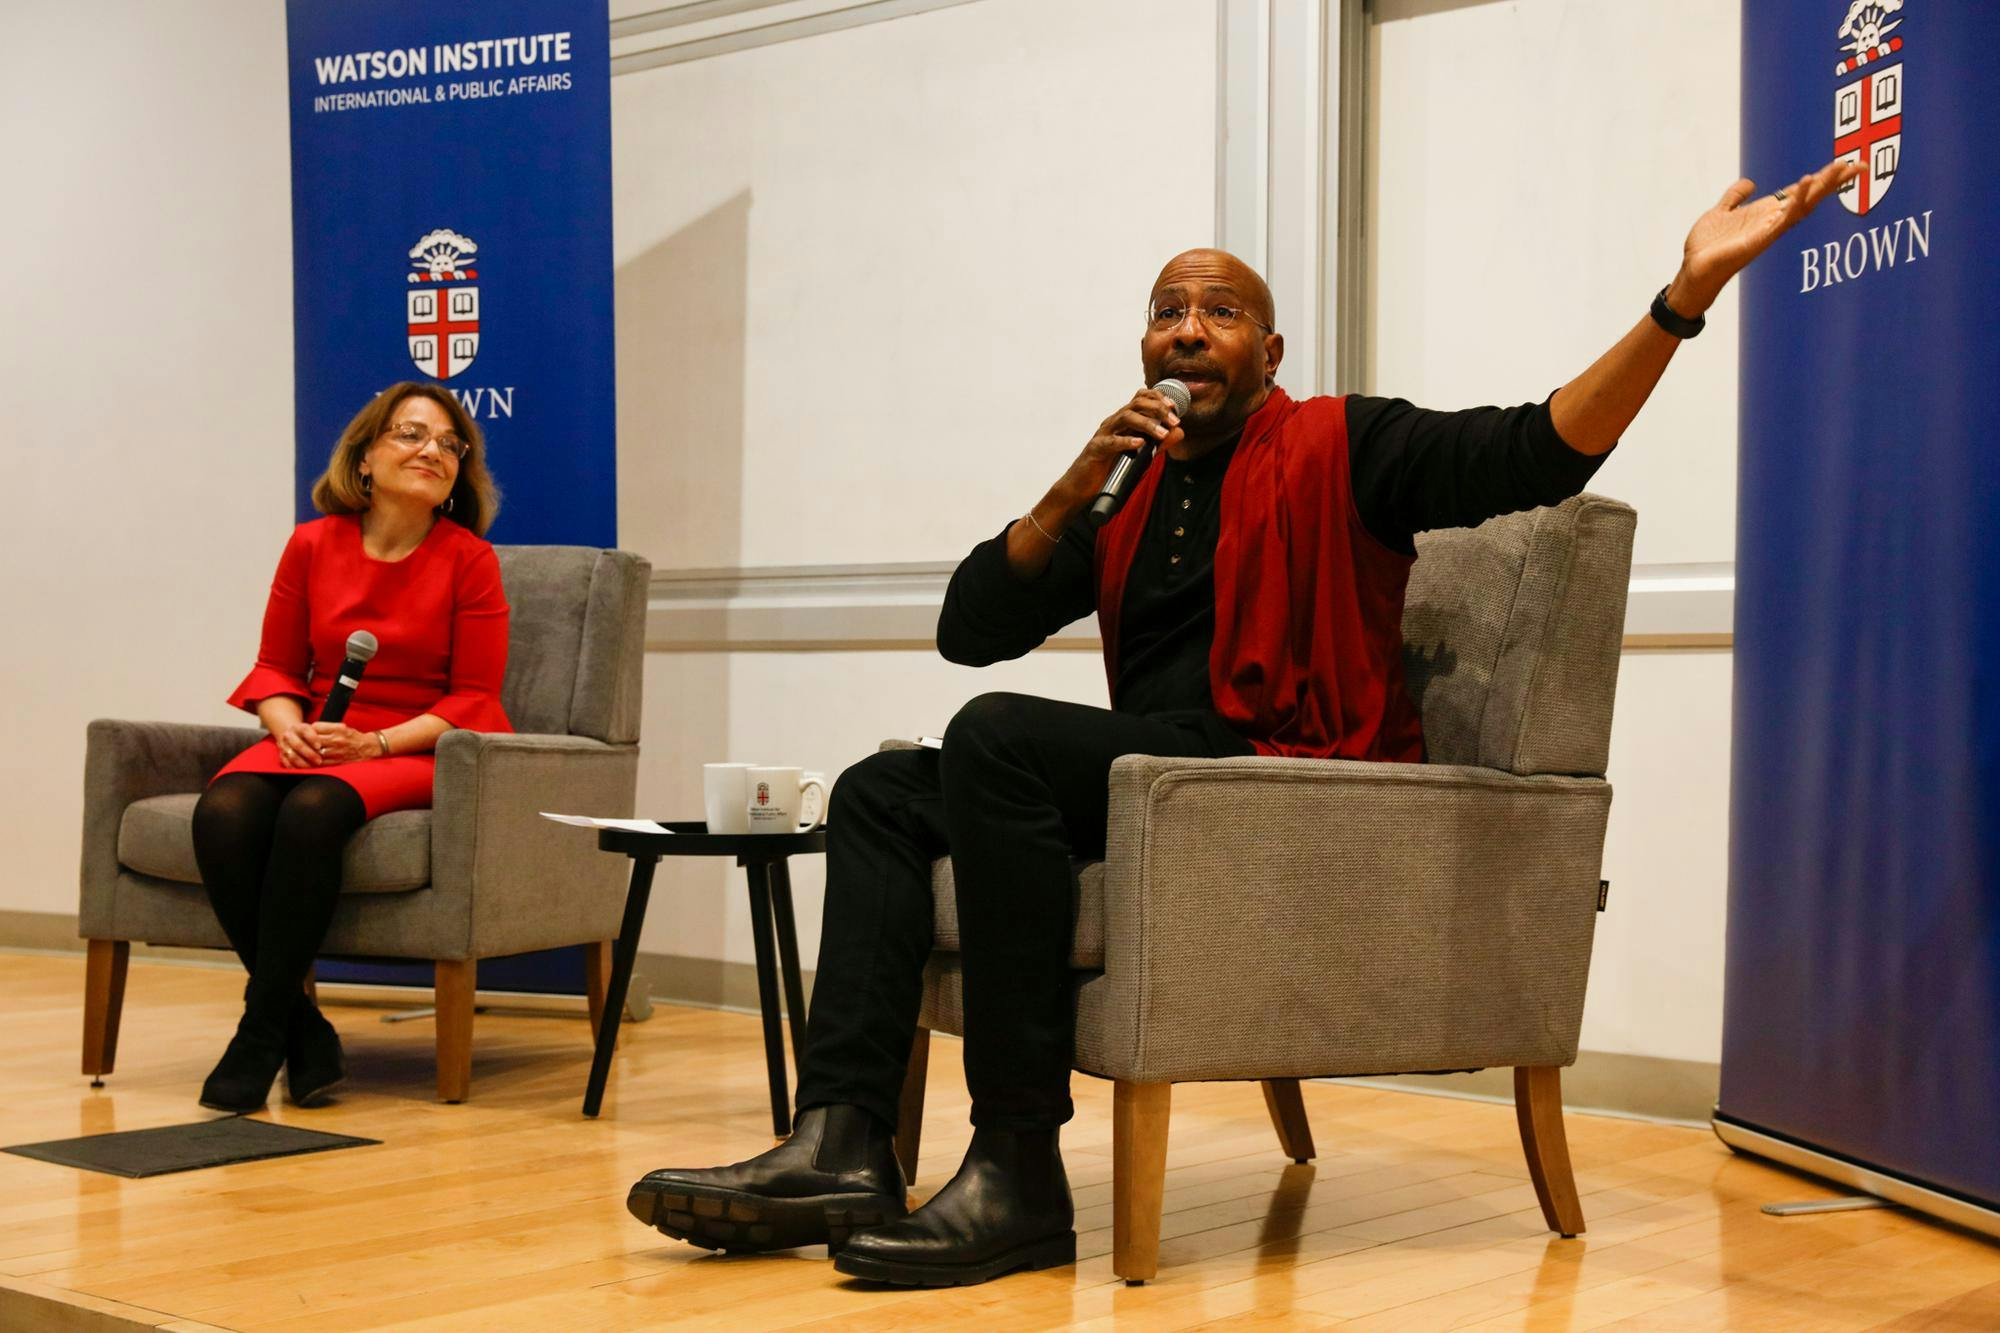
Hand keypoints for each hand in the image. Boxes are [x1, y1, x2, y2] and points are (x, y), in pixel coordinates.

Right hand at [273, 721, 323, 768]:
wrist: (292, 735)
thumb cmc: (309, 734)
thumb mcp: (315, 730)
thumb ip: (322, 735)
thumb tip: (333, 742)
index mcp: (298, 727)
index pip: (305, 731)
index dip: (312, 738)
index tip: (320, 746)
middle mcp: (289, 736)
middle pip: (298, 745)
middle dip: (310, 754)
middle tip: (319, 760)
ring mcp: (284, 746)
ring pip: (292, 755)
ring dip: (304, 762)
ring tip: (314, 766)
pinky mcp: (282, 756)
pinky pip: (288, 764)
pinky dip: (297, 768)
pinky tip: (306, 770)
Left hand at [308, 722, 374, 764]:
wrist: (368, 748)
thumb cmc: (353, 736)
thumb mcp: (342, 726)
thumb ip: (327, 727)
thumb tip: (310, 728)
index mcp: (338, 728)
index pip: (316, 726)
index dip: (310, 728)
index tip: (308, 731)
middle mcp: (338, 740)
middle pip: (314, 739)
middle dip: (306, 740)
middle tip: (303, 741)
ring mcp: (337, 752)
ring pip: (315, 752)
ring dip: (308, 751)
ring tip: (305, 750)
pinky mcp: (336, 762)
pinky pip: (320, 763)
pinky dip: (312, 761)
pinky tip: (309, 759)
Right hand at [1071, 388, 1183, 494]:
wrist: (1081, 487)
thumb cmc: (1108, 468)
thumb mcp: (1139, 454)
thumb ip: (1158, 443)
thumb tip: (1178, 433)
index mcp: (1123, 422)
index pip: (1140, 398)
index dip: (1158, 397)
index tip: (1174, 407)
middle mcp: (1113, 423)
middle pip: (1136, 404)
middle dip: (1158, 409)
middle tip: (1173, 421)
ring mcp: (1103, 434)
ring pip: (1125, 417)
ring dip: (1147, 423)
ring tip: (1162, 434)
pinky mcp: (1096, 449)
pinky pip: (1111, 442)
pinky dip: (1126, 441)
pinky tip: (1140, 443)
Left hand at [1670, 159, 1862, 314]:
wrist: (1693, 270)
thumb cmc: (1707, 246)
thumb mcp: (1720, 213)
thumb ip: (1734, 197)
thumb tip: (1749, 183)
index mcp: (1766, 212)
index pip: (1801, 191)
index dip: (1822, 178)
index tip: (1846, 163)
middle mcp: (1773, 221)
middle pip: (1811, 197)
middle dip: (1834, 182)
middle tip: (1859, 165)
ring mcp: (1769, 230)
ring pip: (1804, 205)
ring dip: (1822, 187)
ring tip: (1840, 168)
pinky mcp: (1760, 239)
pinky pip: (1783, 218)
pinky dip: (1795, 200)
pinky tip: (1805, 183)